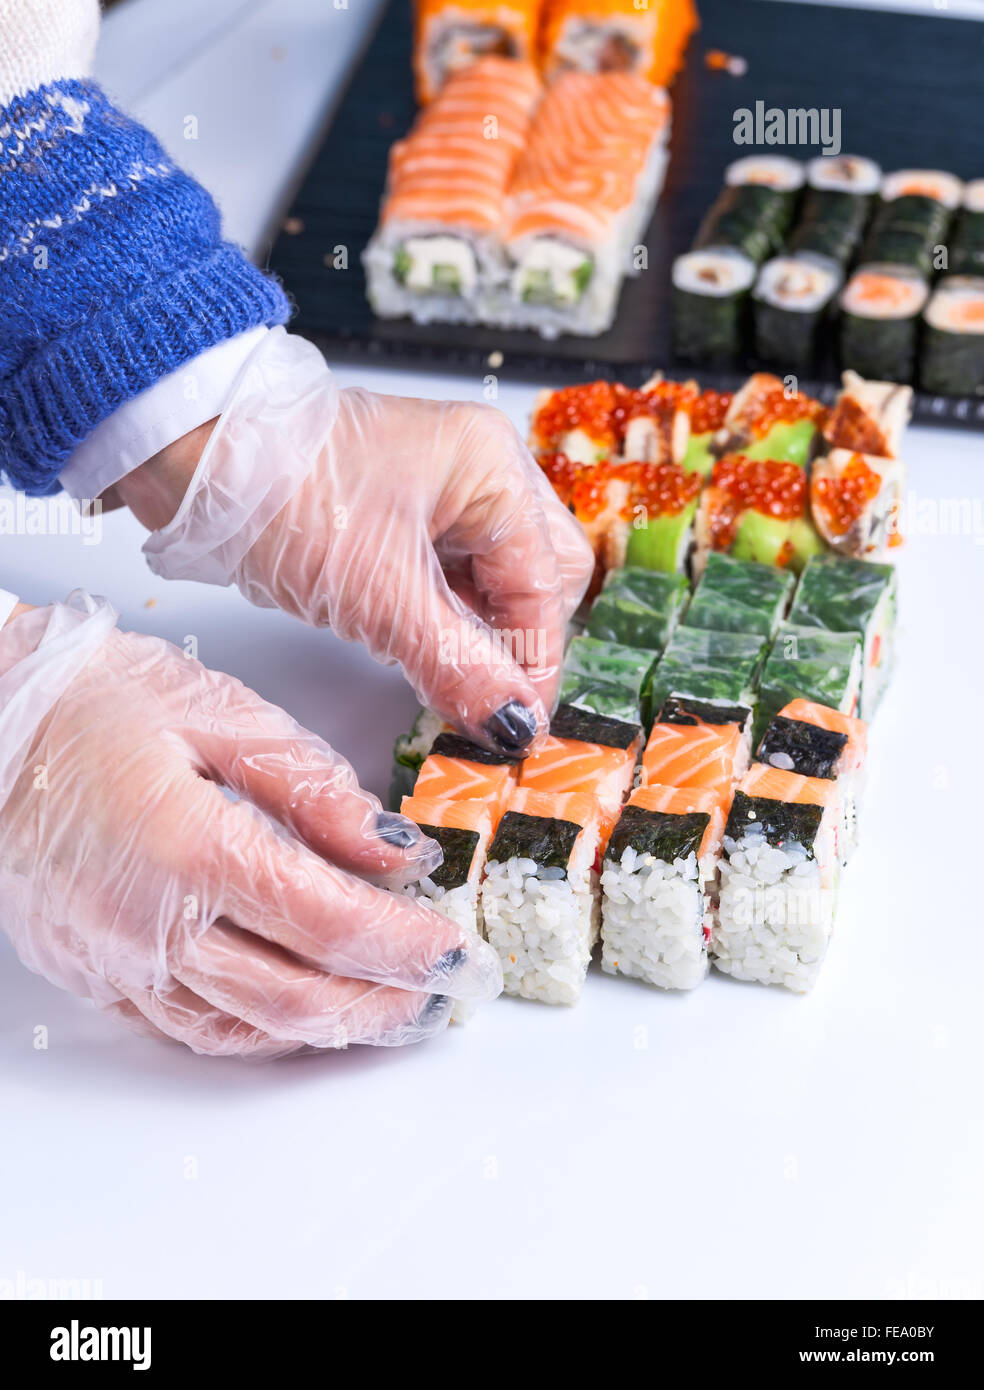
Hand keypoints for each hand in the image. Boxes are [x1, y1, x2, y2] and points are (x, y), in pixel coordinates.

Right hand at [0, 595, 501, 1057]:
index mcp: (193, 848)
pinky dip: (259, 1028)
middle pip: (298, 998)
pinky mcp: (92, 972)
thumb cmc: (97, 699)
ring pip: (246, 1028)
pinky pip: (189, 1026)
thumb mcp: (224, 714)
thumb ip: (314, 789)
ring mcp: (115, 960)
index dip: (406, 948)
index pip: (330, 924)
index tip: (456, 952)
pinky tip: (301, 1011)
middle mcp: (152, 924)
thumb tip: (396, 850)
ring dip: (331, 1030)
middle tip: (445, 994)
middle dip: (387, 1005)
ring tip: (391, 1010)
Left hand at [120, 331, 593, 754]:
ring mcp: (444, 491)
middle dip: (520, 641)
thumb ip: (457, 667)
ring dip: (482, 636)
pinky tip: (427, 655)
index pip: (544, 583)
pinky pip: (452, 578)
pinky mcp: (404, 515)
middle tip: (494, 703)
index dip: (536, 664)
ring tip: (455, 685)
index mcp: (491, 468)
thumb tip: (512, 725)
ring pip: (496, 580)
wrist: (190, 461)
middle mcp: (480, 471)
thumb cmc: (282, 497)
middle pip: (539, 574)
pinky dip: (447, 621)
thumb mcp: (379, 597)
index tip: (520, 729)